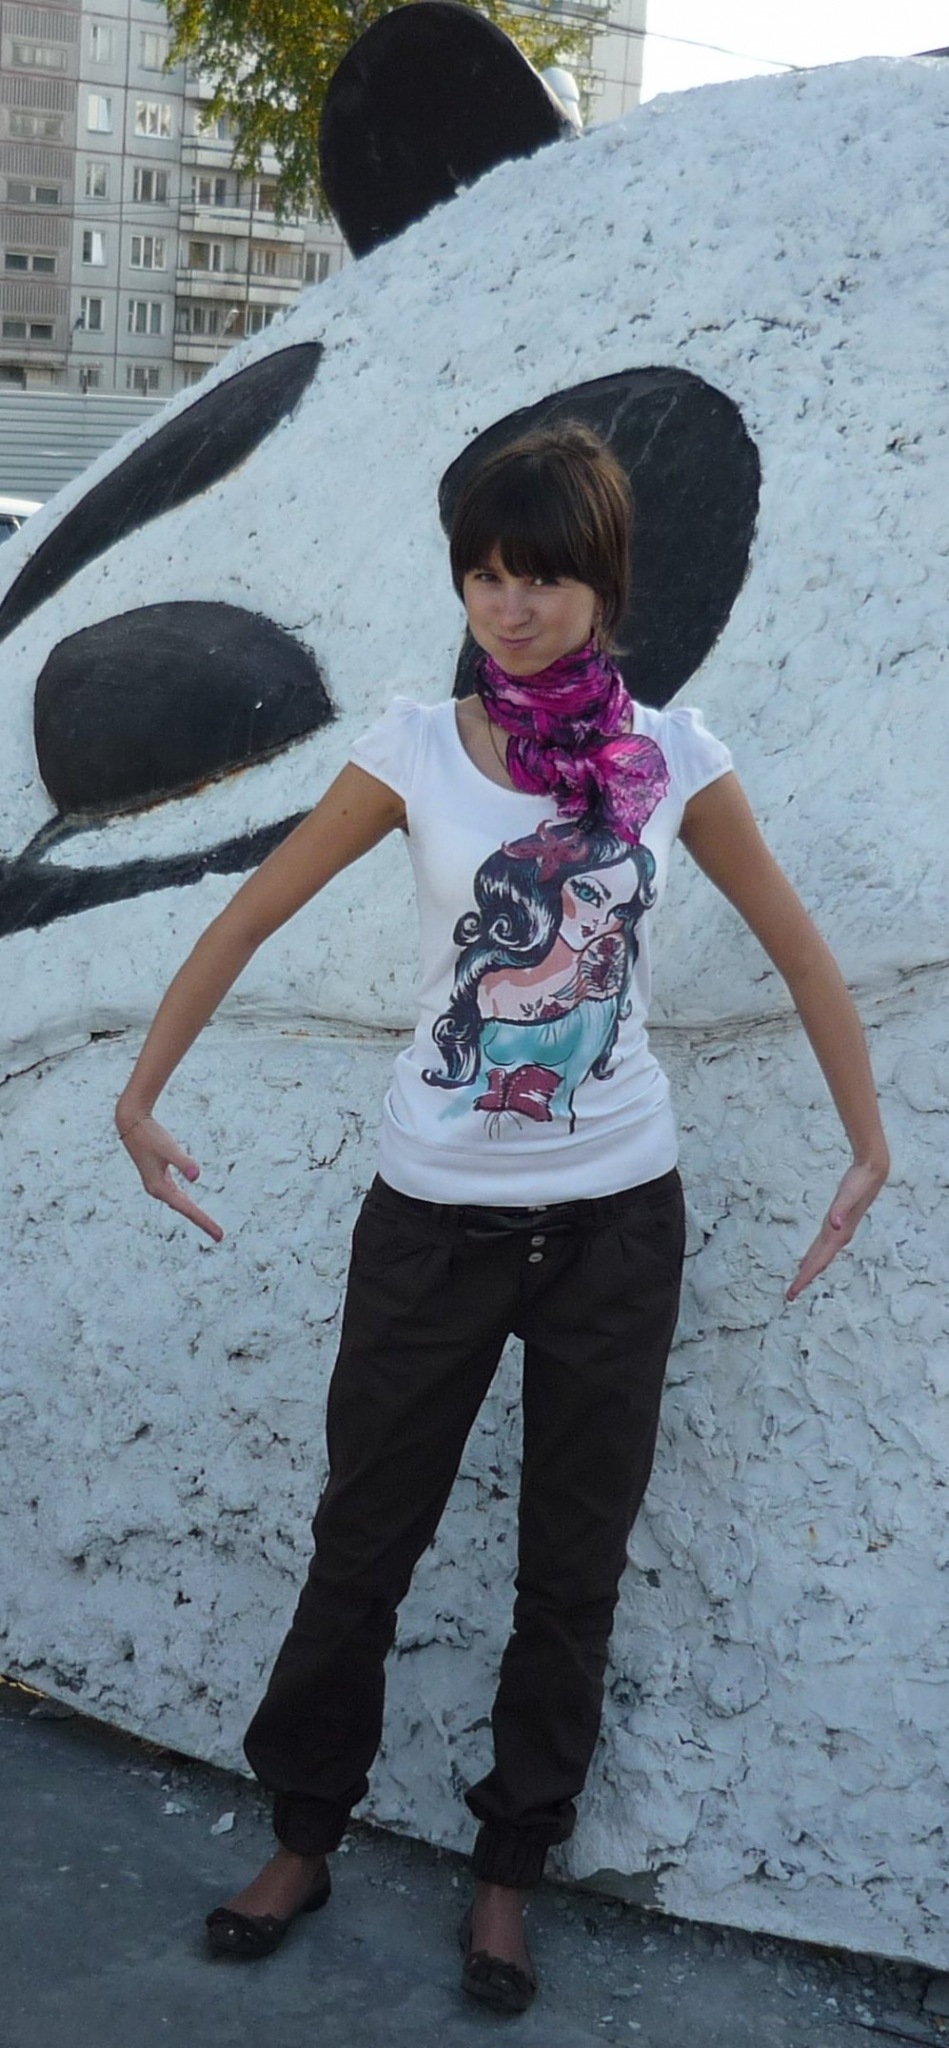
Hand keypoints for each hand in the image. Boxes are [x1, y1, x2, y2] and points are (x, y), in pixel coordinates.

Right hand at [118, 1113, 223, 1242]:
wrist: (131, 1123)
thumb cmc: (151, 1135)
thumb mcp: (170, 1148)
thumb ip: (183, 1162)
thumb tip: (197, 1176)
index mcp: (159, 1188)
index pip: (187, 1209)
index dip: (204, 1221)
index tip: (219, 1234)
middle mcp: (157, 1190)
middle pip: (184, 1210)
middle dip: (202, 1222)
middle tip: (220, 1236)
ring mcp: (157, 1184)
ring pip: (180, 1204)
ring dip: (194, 1215)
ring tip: (210, 1226)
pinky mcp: (158, 1177)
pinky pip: (176, 1196)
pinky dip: (186, 1203)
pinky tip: (190, 1206)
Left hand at [786, 1156, 886, 1301]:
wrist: (873, 1172)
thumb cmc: (859, 1182)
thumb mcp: (847, 1194)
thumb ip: (840, 1209)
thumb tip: (834, 1225)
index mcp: (838, 1235)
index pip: (818, 1262)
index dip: (805, 1278)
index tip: (792, 1292)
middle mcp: (838, 1236)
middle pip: (818, 1263)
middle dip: (804, 1280)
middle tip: (790, 1296)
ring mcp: (839, 1231)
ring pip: (821, 1256)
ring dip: (809, 1270)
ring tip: (798, 1283)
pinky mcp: (838, 1223)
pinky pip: (822, 1245)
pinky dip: (813, 1255)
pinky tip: (808, 1259)